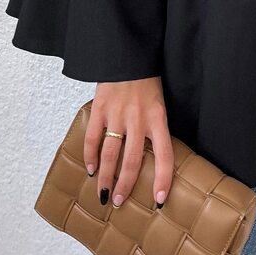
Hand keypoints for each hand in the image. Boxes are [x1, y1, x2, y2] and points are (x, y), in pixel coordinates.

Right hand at [84, 77, 174, 210]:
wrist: (128, 53)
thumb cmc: (146, 80)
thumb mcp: (158, 102)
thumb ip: (155, 127)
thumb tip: (153, 157)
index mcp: (158, 117)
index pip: (165, 154)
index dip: (163, 179)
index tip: (160, 200)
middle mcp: (138, 118)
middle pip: (133, 160)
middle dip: (126, 185)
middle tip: (119, 201)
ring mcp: (118, 114)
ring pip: (111, 154)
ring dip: (106, 177)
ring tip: (104, 194)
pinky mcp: (100, 108)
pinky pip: (94, 137)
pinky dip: (90, 156)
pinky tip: (91, 169)